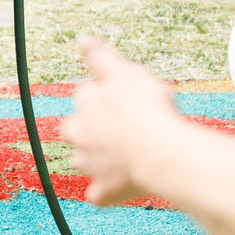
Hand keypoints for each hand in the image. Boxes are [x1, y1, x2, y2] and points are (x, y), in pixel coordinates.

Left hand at [64, 37, 179, 204]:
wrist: (159, 150)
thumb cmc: (147, 106)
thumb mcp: (125, 71)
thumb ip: (101, 57)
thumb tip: (82, 40)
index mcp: (85, 102)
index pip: (86, 94)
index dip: (104, 95)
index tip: (122, 96)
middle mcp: (81, 134)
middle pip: (74, 129)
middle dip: (87, 128)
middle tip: (114, 127)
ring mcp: (92, 163)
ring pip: (82, 161)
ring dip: (92, 159)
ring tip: (114, 156)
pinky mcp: (106, 188)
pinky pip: (98, 194)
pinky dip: (103, 193)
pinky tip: (111, 191)